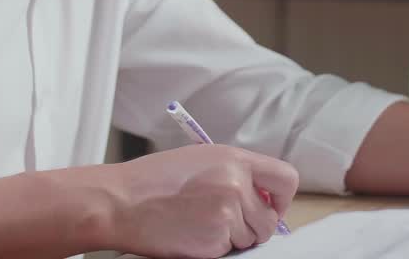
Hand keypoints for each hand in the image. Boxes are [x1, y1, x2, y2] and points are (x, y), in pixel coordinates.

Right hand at [105, 144, 298, 257]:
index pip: (286, 179)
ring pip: (251, 238)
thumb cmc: (153, 180)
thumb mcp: (200, 159)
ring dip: (233, 238)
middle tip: (226, 222)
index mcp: (234, 159)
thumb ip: (234, 171)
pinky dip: (215, 248)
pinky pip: (230, 251)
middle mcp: (237, 184)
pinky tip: (192, 234)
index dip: (281, 199)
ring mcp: (228, 213)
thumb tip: (260, 192)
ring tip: (201, 223)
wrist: (122, 202)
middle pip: (270, 219)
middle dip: (253, 226)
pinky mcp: (216, 240)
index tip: (271, 206)